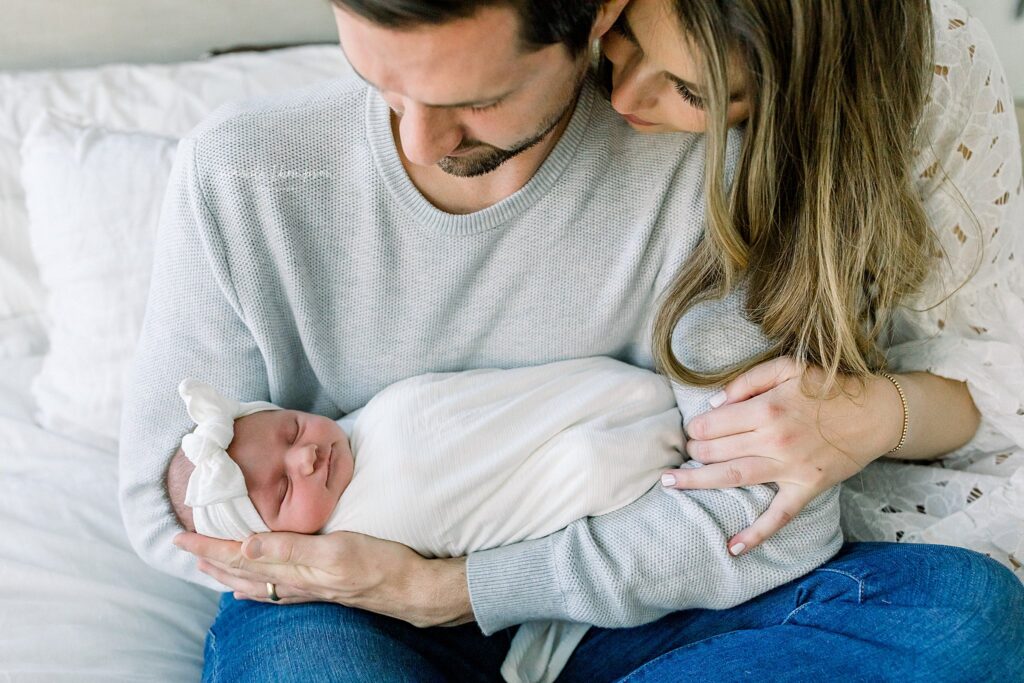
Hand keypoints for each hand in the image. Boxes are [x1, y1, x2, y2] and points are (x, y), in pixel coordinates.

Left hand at [173, 530, 473, 627]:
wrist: (411, 588)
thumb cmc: (379, 564)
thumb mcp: (335, 549)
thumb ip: (290, 548)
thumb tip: (245, 546)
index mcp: (294, 569)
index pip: (240, 556)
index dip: (209, 546)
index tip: (181, 536)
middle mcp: (295, 582)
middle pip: (241, 573)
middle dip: (210, 560)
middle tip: (184, 547)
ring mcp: (308, 588)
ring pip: (255, 584)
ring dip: (228, 574)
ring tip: (209, 565)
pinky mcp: (321, 589)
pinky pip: (274, 589)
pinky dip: (254, 585)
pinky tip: (254, 585)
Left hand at [660, 357, 903, 554]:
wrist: (877, 413)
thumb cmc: (829, 387)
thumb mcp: (788, 367)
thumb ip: (747, 381)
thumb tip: (714, 404)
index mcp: (766, 409)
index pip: (714, 424)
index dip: (696, 427)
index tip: (692, 430)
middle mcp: (773, 440)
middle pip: (717, 451)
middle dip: (693, 451)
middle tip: (686, 452)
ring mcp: (789, 468)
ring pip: (733, 478)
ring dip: (698, 482)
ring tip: (671, 483)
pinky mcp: (806, 489)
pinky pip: (777, 516)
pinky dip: (754, 534)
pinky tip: (732, 547)